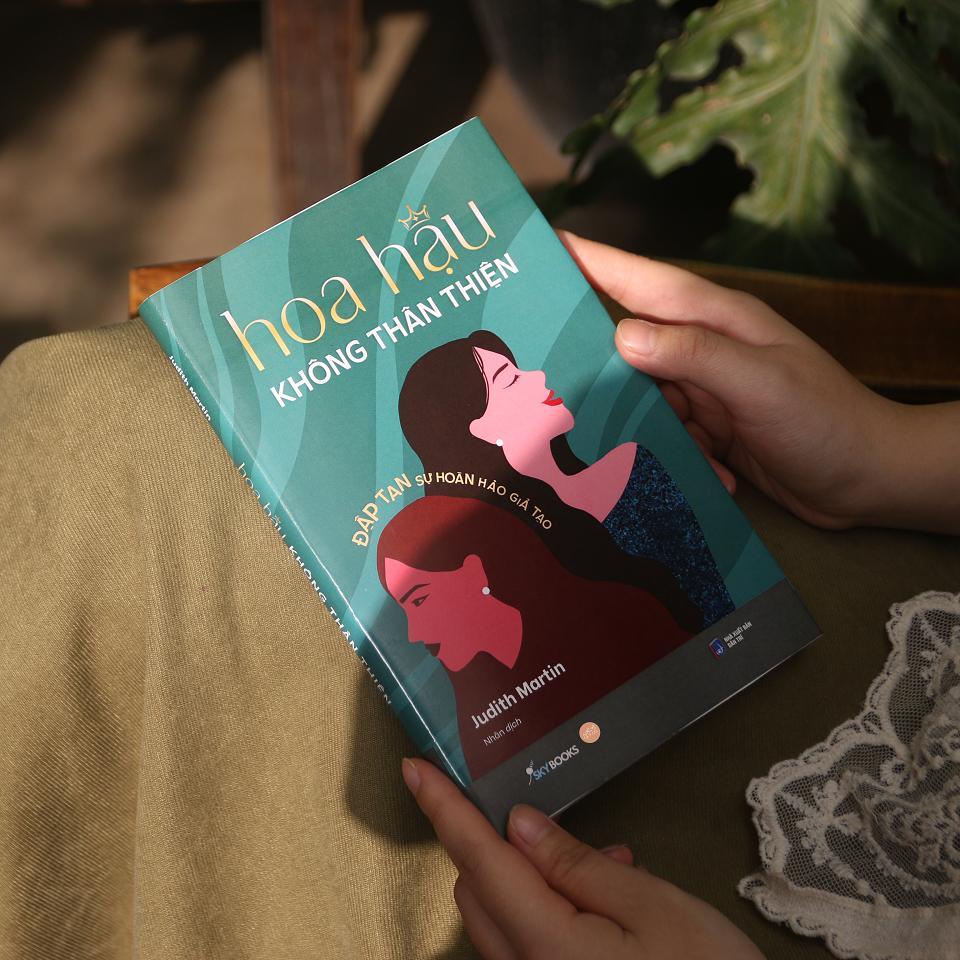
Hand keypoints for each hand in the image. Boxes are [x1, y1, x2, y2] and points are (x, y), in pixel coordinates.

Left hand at [402, 757, 762, 959]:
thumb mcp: (653, 906)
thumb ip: (576, 864)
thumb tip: (517, 824)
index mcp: (545, 942)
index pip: (478, 860)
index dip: (443, 809)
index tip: (413, 767)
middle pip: (479, 889)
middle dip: (495, 842)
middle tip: (552, 815)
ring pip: (498, 916)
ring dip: (527, 876)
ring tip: (607, 861)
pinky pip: (526, 943)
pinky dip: (546, 907)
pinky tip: (607, 897)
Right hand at [558, 231, 959, 534]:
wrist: (871, 480)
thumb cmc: (826, 421)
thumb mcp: (760, 383)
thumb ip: (692, 355)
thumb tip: (620, 334)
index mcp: (716, 319)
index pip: (641, 281)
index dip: (591, 261)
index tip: (542, 245)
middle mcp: (704, 348)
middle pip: (628, 345)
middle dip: (598, 367)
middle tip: (551, 384)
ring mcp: (707, 389)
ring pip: (643, 398)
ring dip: (647, 428)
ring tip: (662, 449)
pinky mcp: (711, 427)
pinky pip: (669, 435)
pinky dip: (680, 455)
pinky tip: (713, 472)